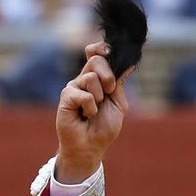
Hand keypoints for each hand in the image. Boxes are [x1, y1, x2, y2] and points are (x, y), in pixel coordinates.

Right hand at [54, 42, 133, 183]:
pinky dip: (90, 107)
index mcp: (96, 78)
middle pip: (96, 60)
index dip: (102, 49)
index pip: (96, 53)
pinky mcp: (66, 98)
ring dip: (99, 97)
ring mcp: (73, 87)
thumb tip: (129, 62)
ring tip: (94, 110)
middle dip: (108, 76)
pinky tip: (86, 116)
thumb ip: (120, 83)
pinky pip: (84, 94)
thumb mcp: (118, 103)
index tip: (110, 52)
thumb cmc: (103, 128)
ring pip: (90, 77)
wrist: (91, 147)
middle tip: (109, 92)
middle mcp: (83, 79)